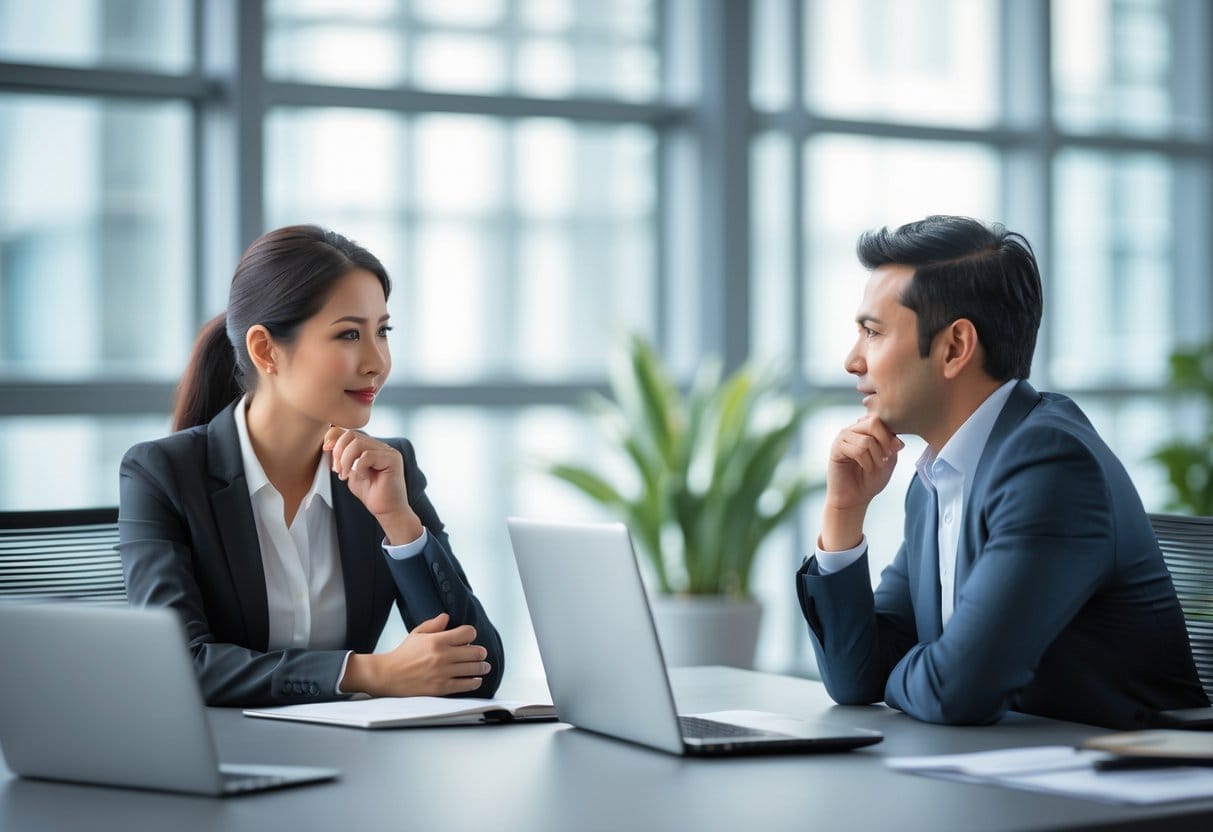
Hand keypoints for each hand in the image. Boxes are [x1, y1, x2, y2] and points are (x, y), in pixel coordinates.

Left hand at [323, 426, 421, 543]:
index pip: (350, 432)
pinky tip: (361, 478)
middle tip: (337, 470)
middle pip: (352, 434)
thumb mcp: (351, 472)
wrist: (388, 511)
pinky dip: (358, 468)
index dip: (334, 438)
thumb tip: (329, 443)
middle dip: (338, 451)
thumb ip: (343, 458)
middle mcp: (381, 446)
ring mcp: (388, 451)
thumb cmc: (371, 494)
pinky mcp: (393, 459)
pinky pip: (366, 456)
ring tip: (345, 475)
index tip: (325, 450)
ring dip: (346, 460)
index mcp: (372, 447)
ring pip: (357, 443)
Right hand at [343, 614, 489, 696]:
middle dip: (480, 652)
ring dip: (482, 667)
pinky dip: (474, 681)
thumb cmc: (403, 654)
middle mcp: (442, 656)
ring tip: (484, 666)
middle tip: (480, 654)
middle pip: (475, 651)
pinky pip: (466, 684)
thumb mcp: (416, 634)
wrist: (388, 675)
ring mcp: (443, 672)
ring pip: (474, 668)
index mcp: (437, 640)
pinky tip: (475, 679)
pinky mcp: (441, 687)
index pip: (468, 633)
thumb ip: (433, 625)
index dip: (471, 634)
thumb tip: (447, 617)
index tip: (469, 638)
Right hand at [821, 414, 903, 549]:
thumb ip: (892, 446)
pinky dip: (866, 462)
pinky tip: (865, 468)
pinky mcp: (836, 448)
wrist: (854, 498)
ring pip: (867, 440)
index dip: (891, 435)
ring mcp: (843, 437)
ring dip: (875, 457)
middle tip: (885, 458)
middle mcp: (854, 429)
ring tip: (874, 466)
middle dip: (884, 442)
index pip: (882, 419)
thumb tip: (897, 440)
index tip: (895, 450)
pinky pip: (857, 450)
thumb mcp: (888, 461)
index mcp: (866, 428)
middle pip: (874, 422)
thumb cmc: (870, 479)